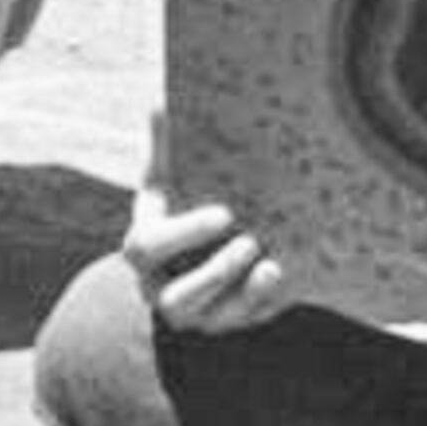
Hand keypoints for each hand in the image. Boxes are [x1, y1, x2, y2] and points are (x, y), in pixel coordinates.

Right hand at [120, 120, 291, 333]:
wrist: (193, 250)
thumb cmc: (178, 204)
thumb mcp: (167, 180)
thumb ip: (164, 149)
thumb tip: (160, 104)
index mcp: (143, 249)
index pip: (147, 249)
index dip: (185, 233)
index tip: (226, 213)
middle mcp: (161, 290)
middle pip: (178, 298)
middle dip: (216, 273)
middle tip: (250, 242)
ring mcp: (197, 313)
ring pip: (214, 319)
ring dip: (244, 295)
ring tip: (271, 265)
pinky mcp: (229, 321)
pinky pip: (247, 319)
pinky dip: (266, 300)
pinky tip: (283, 274)